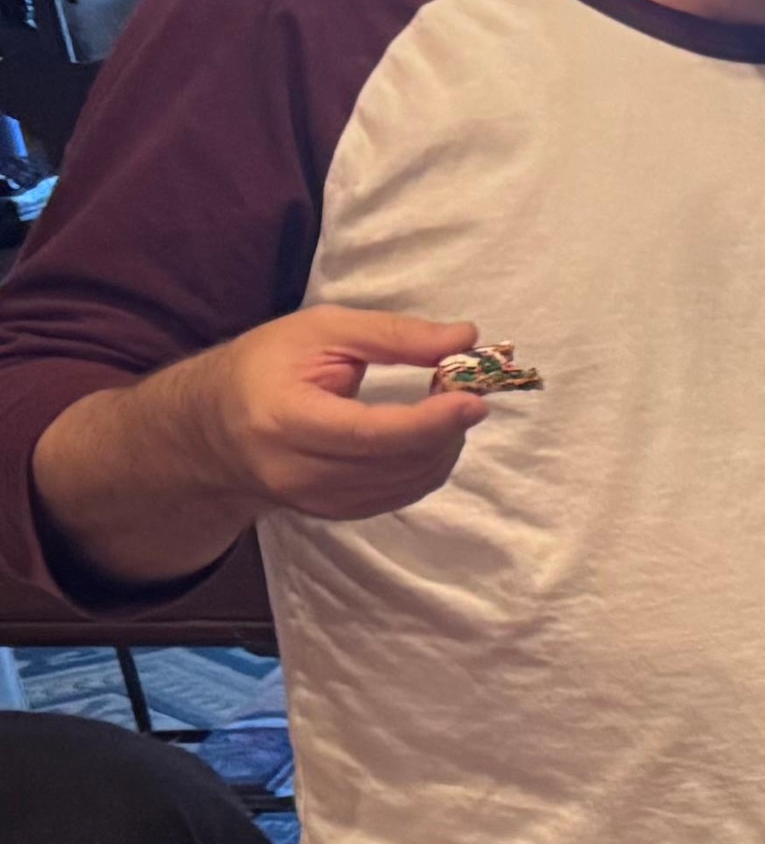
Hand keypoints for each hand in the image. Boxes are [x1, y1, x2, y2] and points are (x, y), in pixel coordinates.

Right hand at [32, 309, 497, 590]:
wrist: (211, 427)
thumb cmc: (262, 366)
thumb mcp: (320, 330)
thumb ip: (393, 335)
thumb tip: (465, 339)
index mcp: (284, 420)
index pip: (372, 433)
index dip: (431, 422)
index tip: (473, 399)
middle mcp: (296, 471)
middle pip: (398, 461)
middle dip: (446, 427)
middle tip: (462, 388)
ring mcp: (316, 501)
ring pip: (408, 483)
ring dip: (442, 445)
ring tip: (443, 406)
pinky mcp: (335, 513)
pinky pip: (400, 494)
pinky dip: (426, 463)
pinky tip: (425, 434)